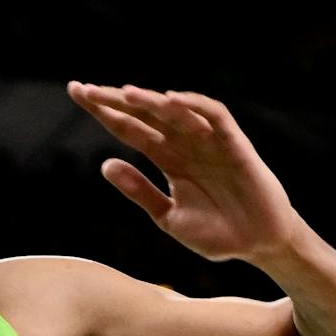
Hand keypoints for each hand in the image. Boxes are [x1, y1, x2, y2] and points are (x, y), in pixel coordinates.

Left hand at [68, 82, 303, 265]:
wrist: (259, 245)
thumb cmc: (218, 233)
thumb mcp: (168, 216)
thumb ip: (139, 191)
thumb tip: (105, 164)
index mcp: (167, 159)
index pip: (129, 129)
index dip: (104, 112)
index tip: (77, 94)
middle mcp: (185, 145)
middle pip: (145, 115)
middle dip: (115, 100)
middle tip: (83, 90)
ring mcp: (209, 142)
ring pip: (175, 112)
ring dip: (150, 101)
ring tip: (123, 94)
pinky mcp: (235, 145)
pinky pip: (215, 117)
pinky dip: (195, 105)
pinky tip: (171, 100)